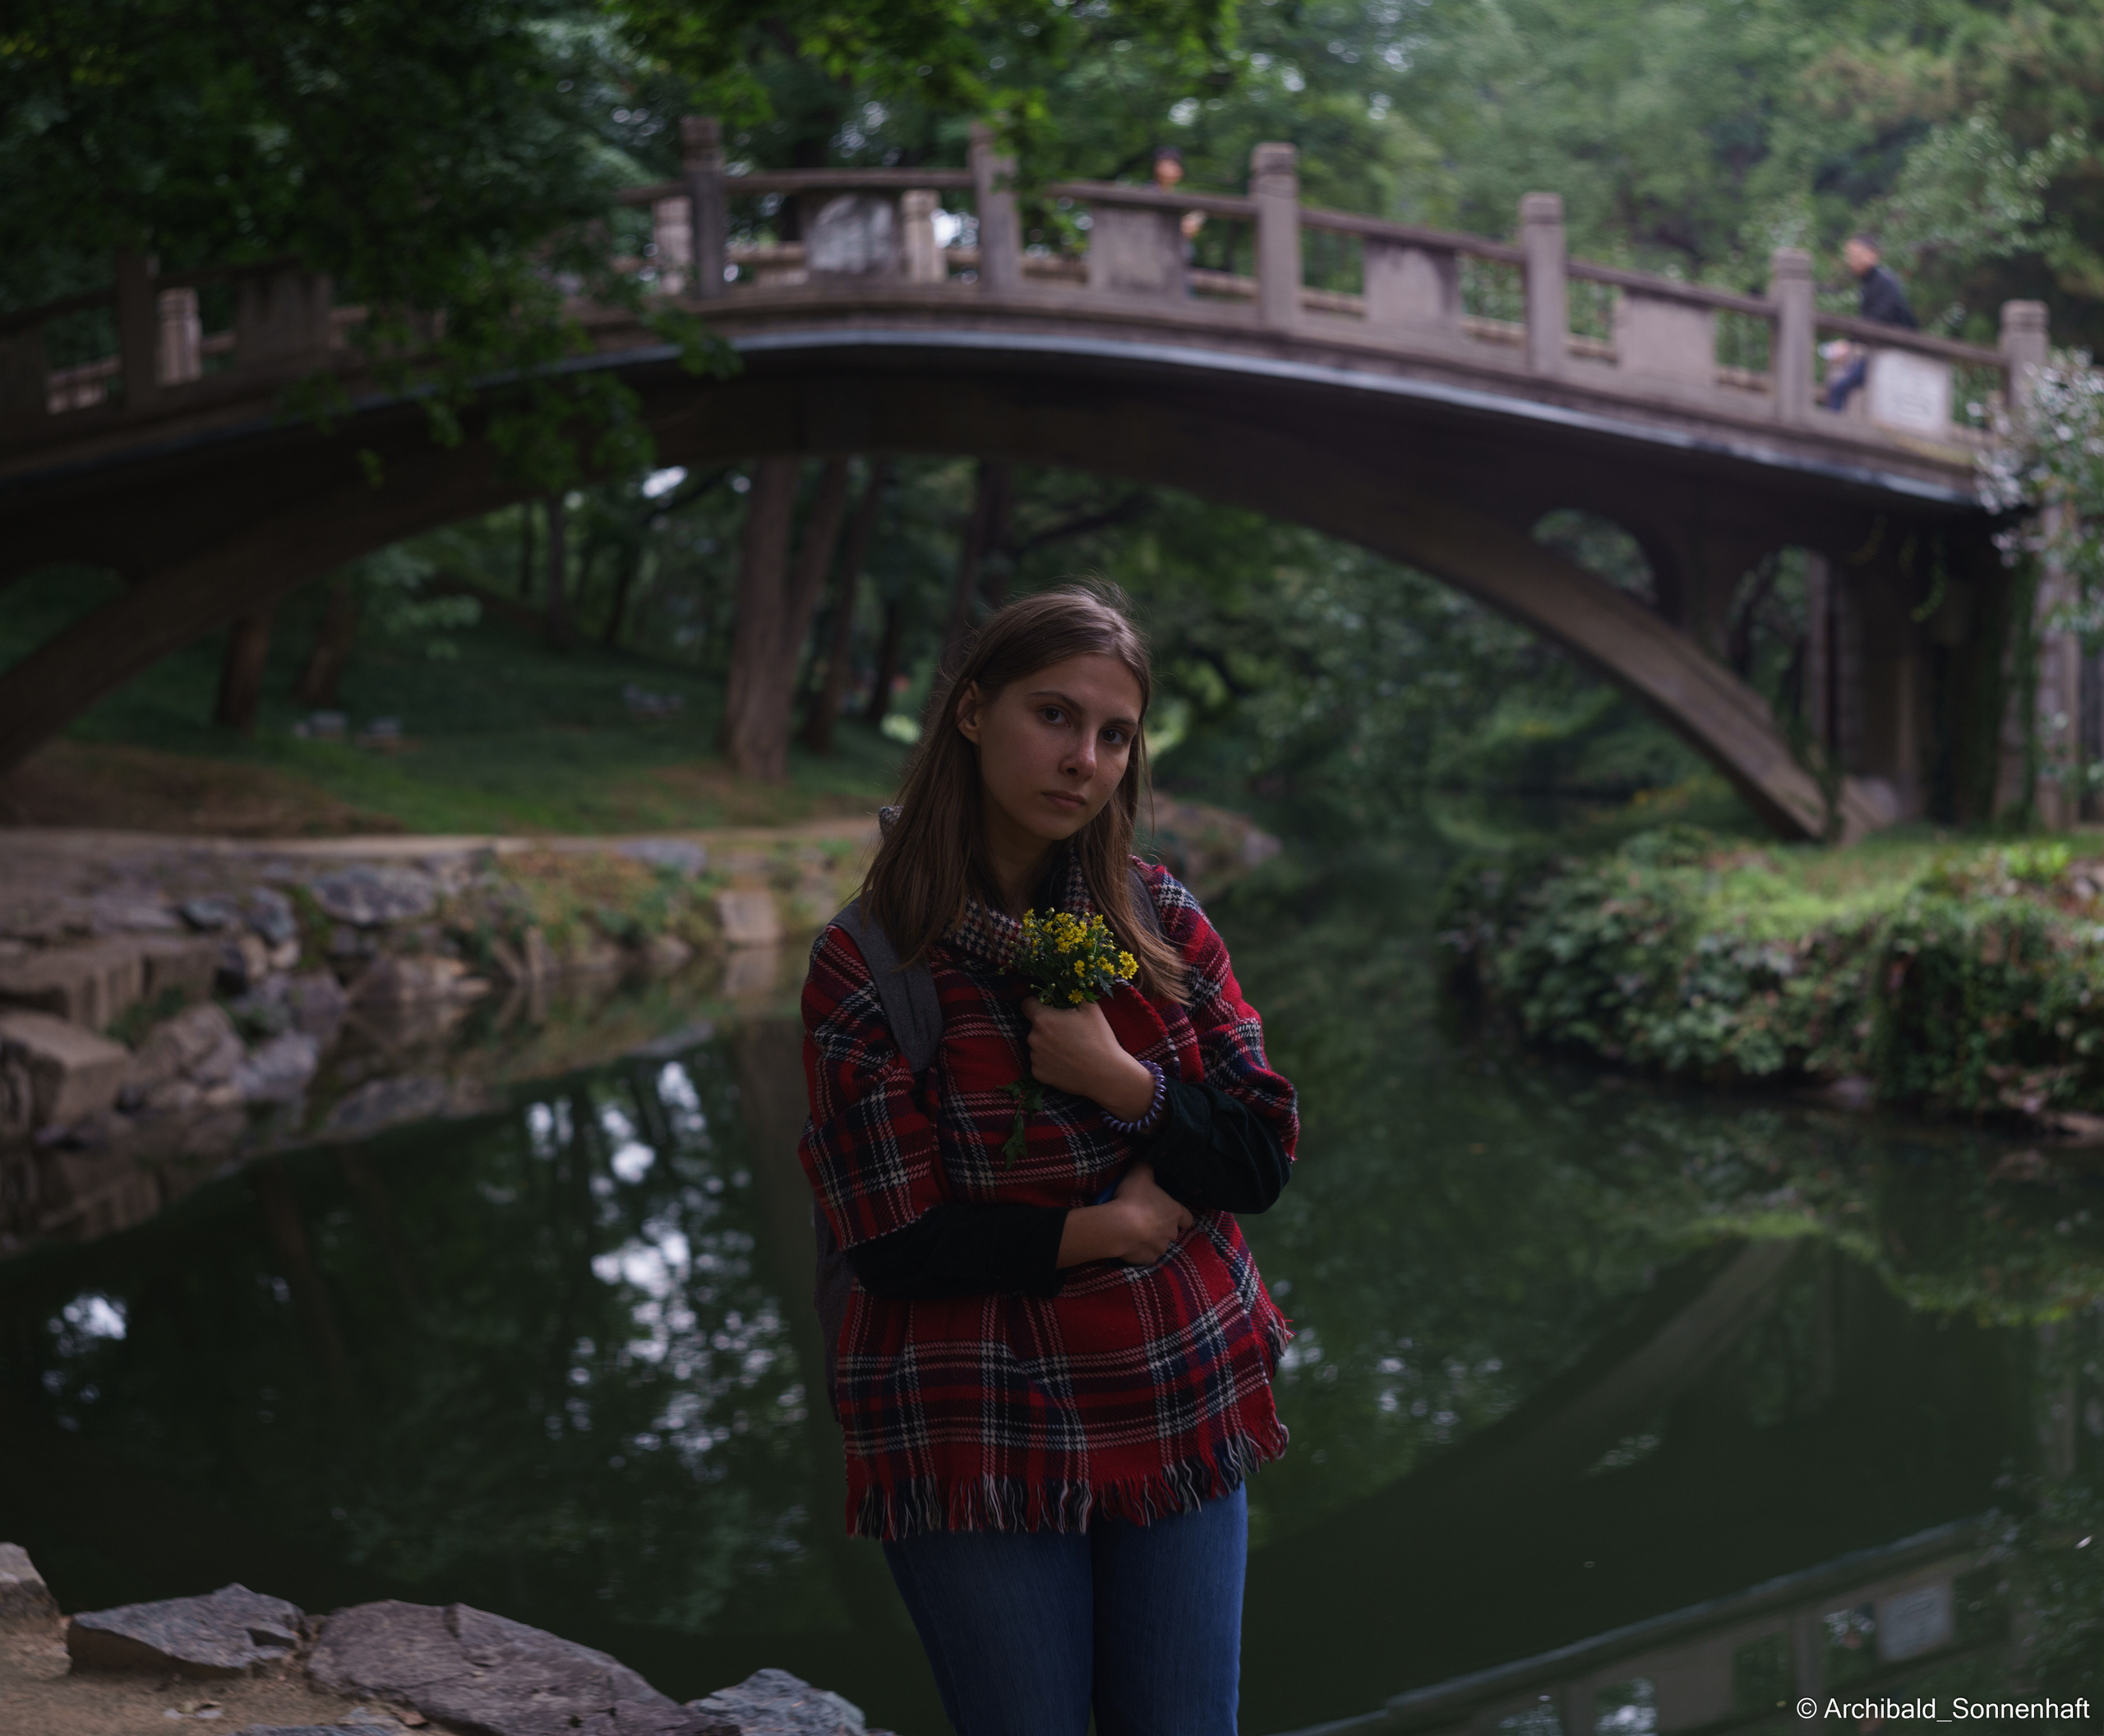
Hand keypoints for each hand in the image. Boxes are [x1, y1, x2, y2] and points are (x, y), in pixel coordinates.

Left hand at [1021, 996, 1155, 1121]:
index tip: (1048, 1007)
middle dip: (1048, 1026)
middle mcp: (1033, 1038)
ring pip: (1037, 1045)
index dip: (1037, 1003)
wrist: (1105, 1074)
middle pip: (1035, 1026)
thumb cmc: (1099, 1039)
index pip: (1027, 1004)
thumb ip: (1074, 995)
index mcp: (1043, 1019)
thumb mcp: (1091, 1008)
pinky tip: (1066, 1062)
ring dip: (1048, 1044)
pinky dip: (1049, 1061)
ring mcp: (1035, 1057)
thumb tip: (1068, 987)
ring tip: (1069, 1049)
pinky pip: (1040, 1062)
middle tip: (1068, 1031)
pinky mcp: (1038, 1074)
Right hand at [1110, 1162, 1193, 1262]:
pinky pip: (1147, 1256)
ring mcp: (1160, 1248)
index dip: (1179, 1216)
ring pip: (1159, 1244)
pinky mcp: (1148, 1260)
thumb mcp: (1139, 1174)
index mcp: (1175, 1212)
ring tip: (1134, 1231)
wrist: (1117, 1227)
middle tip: (1145, 1219)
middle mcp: (1172, 1232)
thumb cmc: (1132, 1199)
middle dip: (1162, 1227)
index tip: (1169, 1213)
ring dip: (1151, 1240)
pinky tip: (1130, 1243)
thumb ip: (1146, 1166)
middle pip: (1171, 1231)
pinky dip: (1140, 1251)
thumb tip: (1146, 1158)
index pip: (1187, 1218)